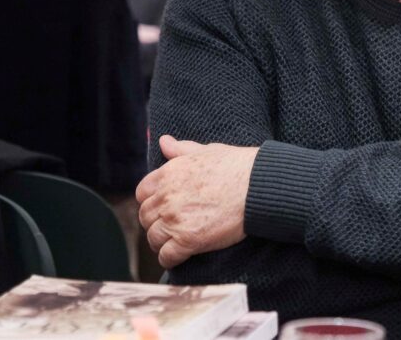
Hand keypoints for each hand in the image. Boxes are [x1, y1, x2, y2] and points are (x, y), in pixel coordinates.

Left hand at [136, 135, 259, 268]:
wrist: (257, 186)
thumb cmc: (236, 166)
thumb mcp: (206, 151)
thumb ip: (181, 149)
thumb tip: (163, 141)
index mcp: (168, 174)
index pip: (142, 193)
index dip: (151, 201)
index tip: (162, 207)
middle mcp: (166, 197)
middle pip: (146, 217)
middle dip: (156, 222)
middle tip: (170, 227)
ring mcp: (175, 220)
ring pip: (153, 238)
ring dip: (162, 241)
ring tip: (174, 242)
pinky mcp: (188, 240)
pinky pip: (167, 256)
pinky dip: (170, 259)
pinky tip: (179, 256)